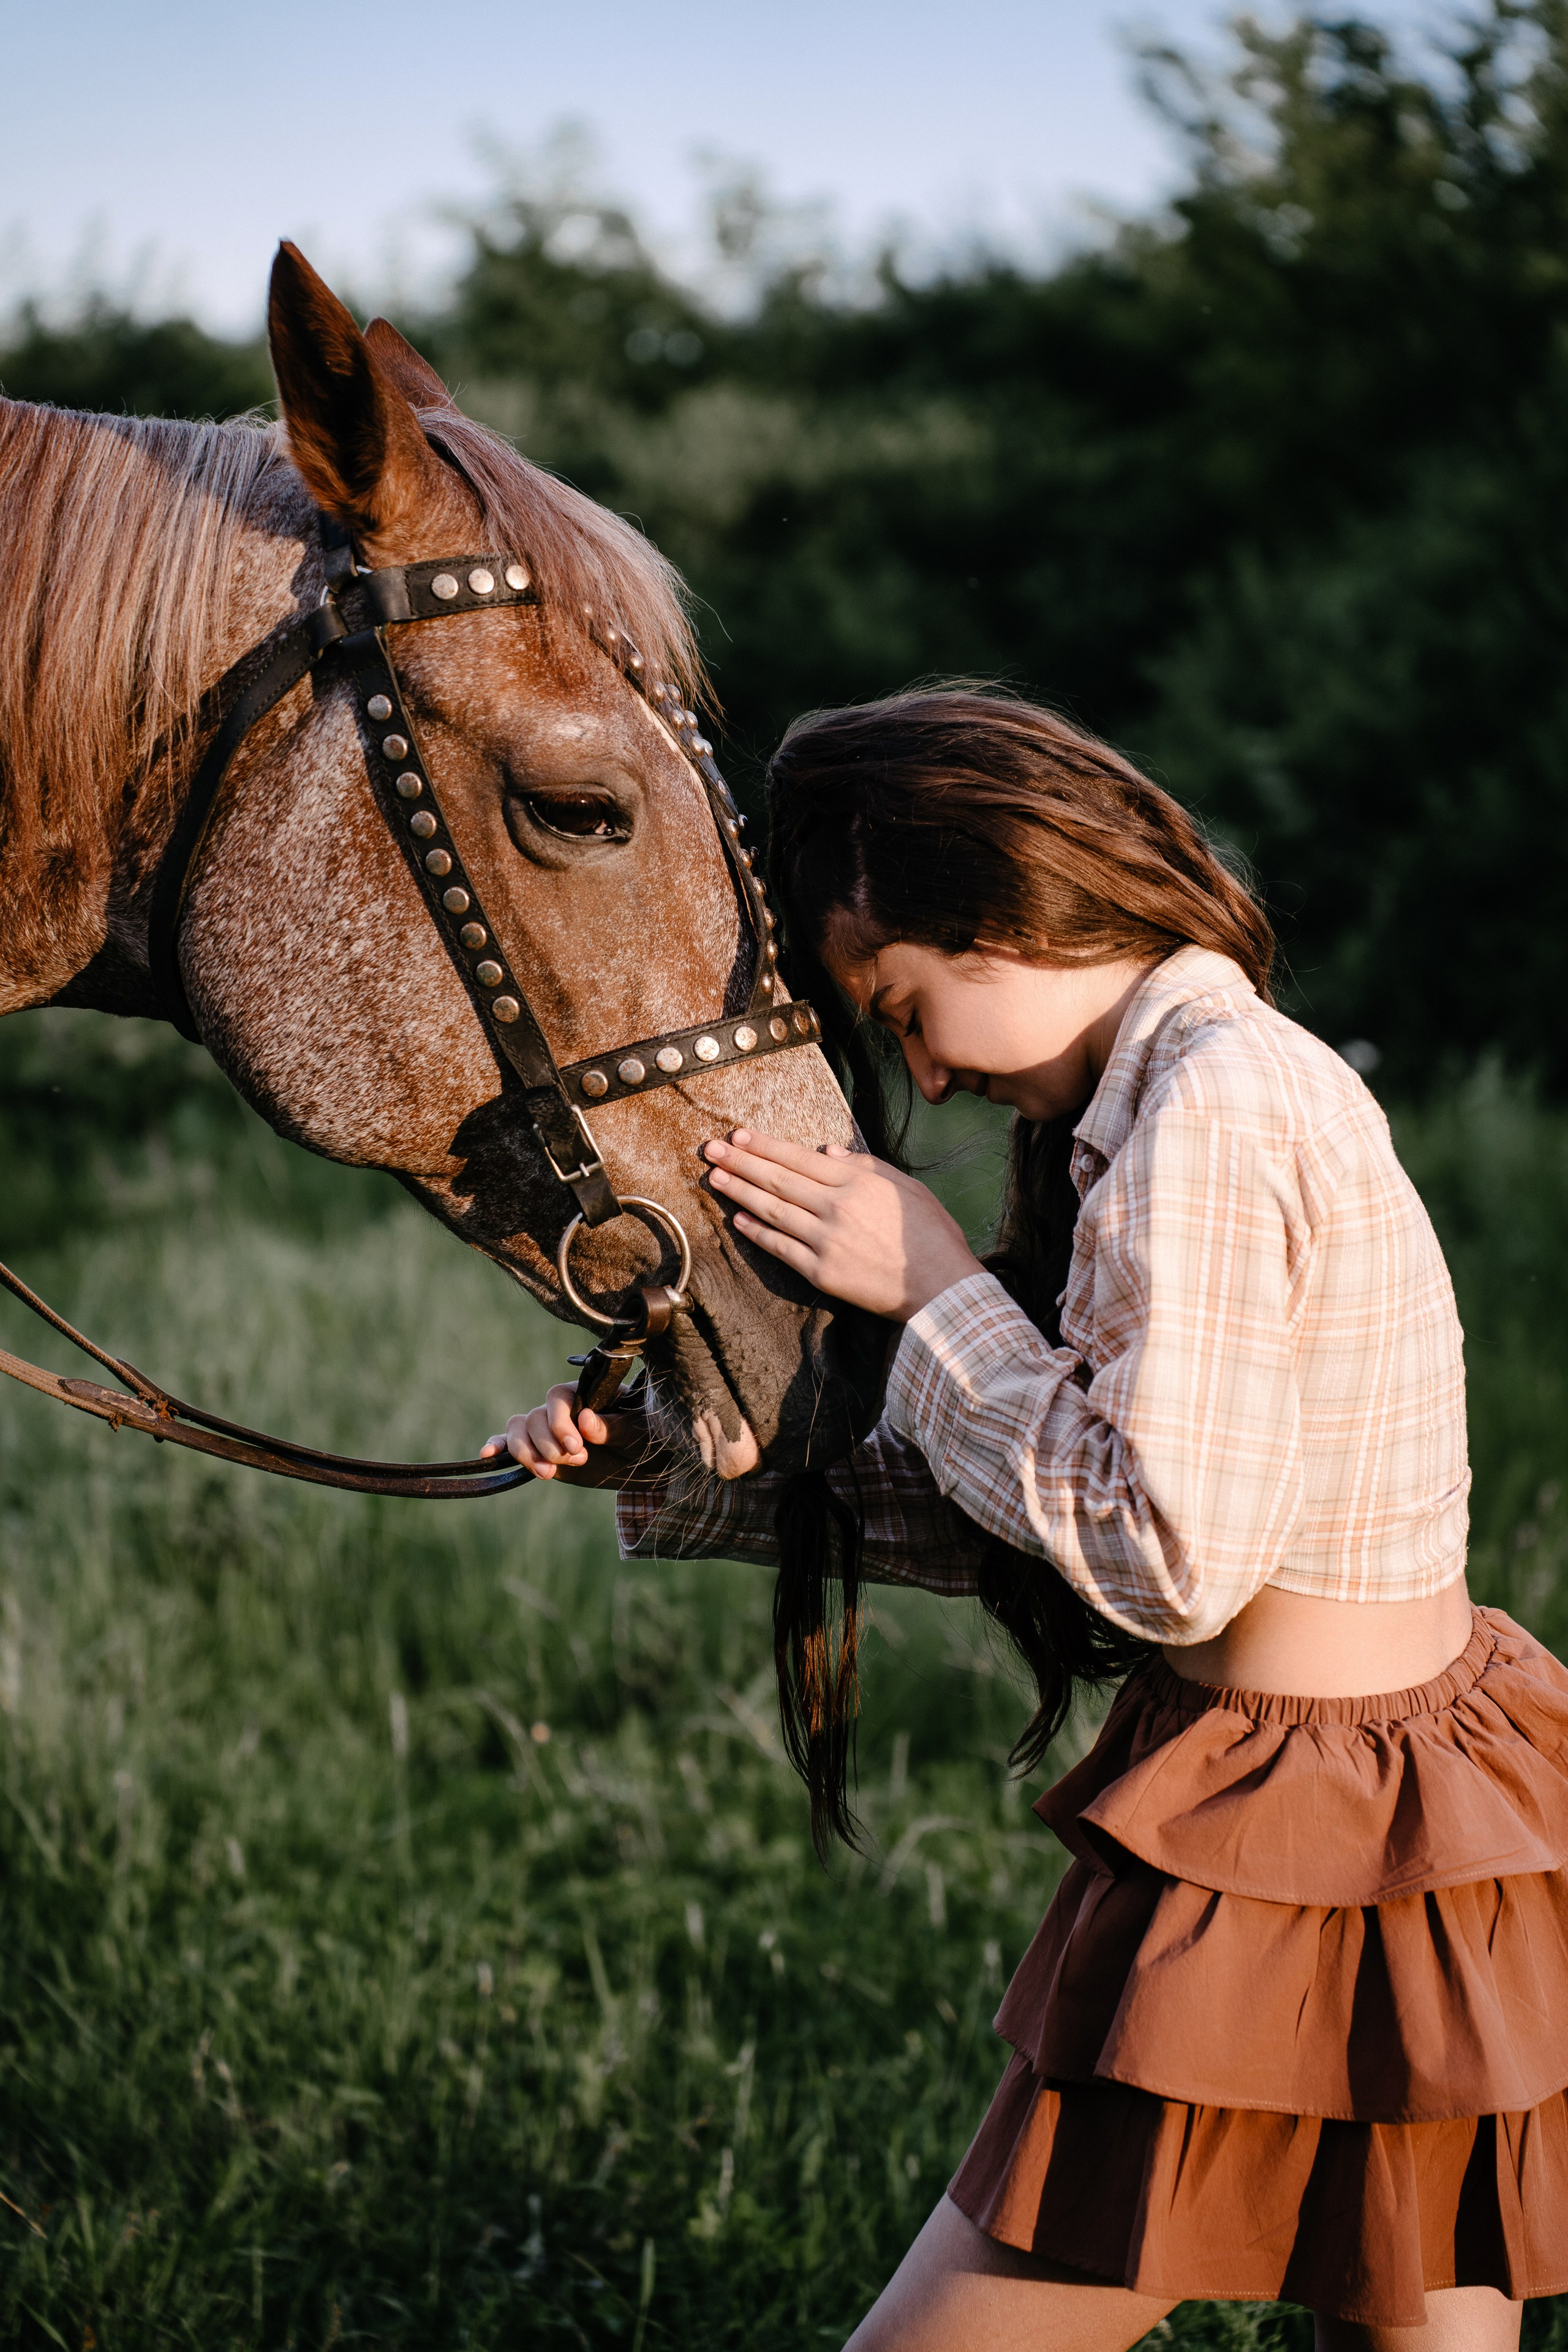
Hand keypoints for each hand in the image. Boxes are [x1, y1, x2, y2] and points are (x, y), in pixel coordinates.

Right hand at [481, 1386, 671, 1487]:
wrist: (643, 1463)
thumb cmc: (645, 1438)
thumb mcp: (637, 1433)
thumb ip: (612, 1427)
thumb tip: (585, 1420)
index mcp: (584, 1393)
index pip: (557, 1397)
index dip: (560, 1422)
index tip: (576, 1447)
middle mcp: (562, 1408)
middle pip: (535, 1417)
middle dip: (549, 1445)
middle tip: (578, 1460)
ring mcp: (548, 1429)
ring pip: (519, 1429)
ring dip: (527, 1453)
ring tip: (548, 1473)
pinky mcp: (540, 1451)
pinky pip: (511, 1442)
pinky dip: (499, 1446)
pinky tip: (488, 1454)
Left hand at [703, 1131, 982, 1320]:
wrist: (942, 1288)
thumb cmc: (931, 1236)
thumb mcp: (906, 1187)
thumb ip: (865, 1166)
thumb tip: (827, 1151)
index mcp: (857, 1183)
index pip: (800, 1158)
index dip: (766, 1146)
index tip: (739, 1136)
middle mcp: (836, 1207)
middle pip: (778, 1180)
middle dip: (740, 1162)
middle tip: (710, 1150)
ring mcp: (826, 1240)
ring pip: (773, 1210)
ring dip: (740, 1193)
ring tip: (715, 1178)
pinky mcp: (822, 1272)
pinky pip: (781, 1248)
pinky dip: (758, 1233)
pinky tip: (739, 1220)